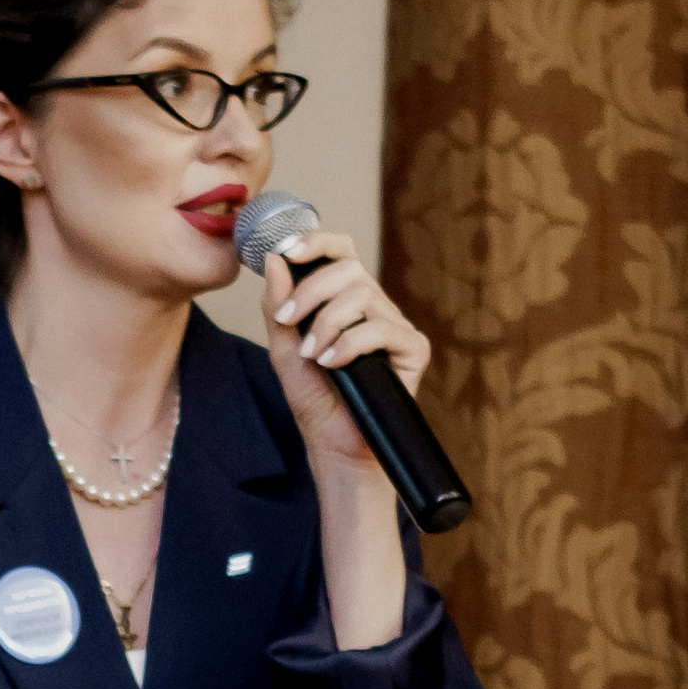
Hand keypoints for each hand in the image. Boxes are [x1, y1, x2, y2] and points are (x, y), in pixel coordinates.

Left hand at [261, 235, 430, 469]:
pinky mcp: (414, 349)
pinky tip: (334, 364)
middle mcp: (374, 308)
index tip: (287, 251)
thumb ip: (277, 304)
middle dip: (311, 291)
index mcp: (346, 301)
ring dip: (327, 322)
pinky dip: (351, 344)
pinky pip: (383, 328)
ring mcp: (395, 327)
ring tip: (313, 354)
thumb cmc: (314, 400)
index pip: (340, 253)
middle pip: (349, 268)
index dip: (317, 242)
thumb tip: (274, 257)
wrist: (335, 446)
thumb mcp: (284, 348)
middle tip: (288, 321)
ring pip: (363, 294)